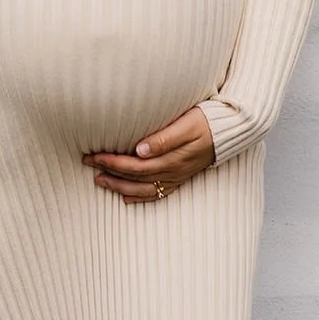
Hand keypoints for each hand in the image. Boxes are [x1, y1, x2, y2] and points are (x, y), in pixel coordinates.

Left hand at [82, 106, 215, 201]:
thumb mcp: (186, 125)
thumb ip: (164, 138)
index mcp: (170, 159)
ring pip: (143, 189)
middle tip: (88, 164)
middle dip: (109, 172)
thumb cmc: (207, 121)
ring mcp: (176, 177)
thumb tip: (139, 149)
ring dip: (119, 187)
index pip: (134, 165)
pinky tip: (126, 198)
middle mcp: (172, 172)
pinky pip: (157, 193)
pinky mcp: (180, 178)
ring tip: (99, 181)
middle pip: (134, 177)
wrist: (231, 131)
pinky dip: (140, 198)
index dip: (112, 161)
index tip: (93, 155)